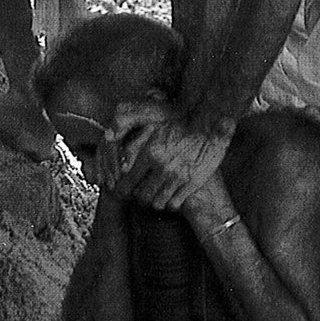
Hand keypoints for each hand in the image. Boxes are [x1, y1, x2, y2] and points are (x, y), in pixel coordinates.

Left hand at [106, 103, 234, 210]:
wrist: (211, 123)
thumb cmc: (180, 118)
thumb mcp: (151, 116)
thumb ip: (127, 123)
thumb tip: (108, 135)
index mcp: (150, 152)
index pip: (128, 181)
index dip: (124, 188)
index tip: (124, 190)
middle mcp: (162, 167)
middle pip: (142, 195)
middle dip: (139, 197)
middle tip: (140, 194)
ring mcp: (178, 177)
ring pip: (158, 202)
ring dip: (154, 201)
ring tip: (155, 196)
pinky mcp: (193, 183)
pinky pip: (175, 204)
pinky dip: (170, 204)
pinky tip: (171, 197)